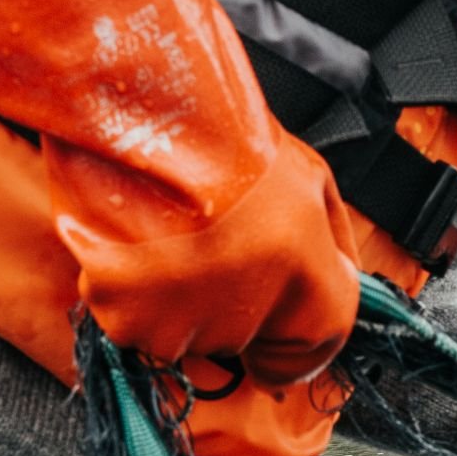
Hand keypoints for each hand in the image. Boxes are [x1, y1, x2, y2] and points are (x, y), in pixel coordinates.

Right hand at [0, 0, 360, 390]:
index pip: (311, 354)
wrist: (140, 101)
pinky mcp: (124, 314)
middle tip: (208, 240)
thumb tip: (332, 289)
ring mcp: (183, 320)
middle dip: (229, 302)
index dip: (292, 344)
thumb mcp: (311, 180)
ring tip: (169, 231)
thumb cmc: (224, 128)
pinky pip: (131, 321)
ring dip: (176, 297)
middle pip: (242, 339)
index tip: (276, 331)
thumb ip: (327, 250)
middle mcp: (250, 312)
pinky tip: (135, 238)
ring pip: (183, 334)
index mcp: (309, 285)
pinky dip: (128, 290)